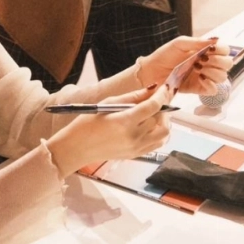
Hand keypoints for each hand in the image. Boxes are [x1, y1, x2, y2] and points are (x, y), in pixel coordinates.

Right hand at [46, 86, 172, 175]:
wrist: (77, 147)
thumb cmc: (88, 123)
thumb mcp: (108, 103)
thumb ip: (133, 96)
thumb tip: (151, 89)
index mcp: (125, 122)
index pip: (153, 107)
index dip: (162, 95)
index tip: (165, 87)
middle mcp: (134, 137)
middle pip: (161, 120)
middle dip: (163, 107)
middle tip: (157, 99)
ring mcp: (136, 148)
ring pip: (164, 134)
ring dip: (164, 121)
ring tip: (154, 113)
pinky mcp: (136, 155)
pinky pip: (157, 144)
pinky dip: (159, 133)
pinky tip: (151, 125)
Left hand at [137, 36, 232, 95]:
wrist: (151, 71)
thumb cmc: (164, 55)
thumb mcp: (181, 43)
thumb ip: (198, 42)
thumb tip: (215, 39)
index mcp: (205, 51)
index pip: (225, 50)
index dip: (222, 50)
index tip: (210, 50)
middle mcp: (207, 64)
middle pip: (228, 64)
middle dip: (218, 61)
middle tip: (203, 60)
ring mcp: (204, 77)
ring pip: (223, 77)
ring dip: (213, 72)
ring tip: (198, 69)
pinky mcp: (198, 89)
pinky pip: (213, 90)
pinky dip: (210, 84)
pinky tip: (200, 79)